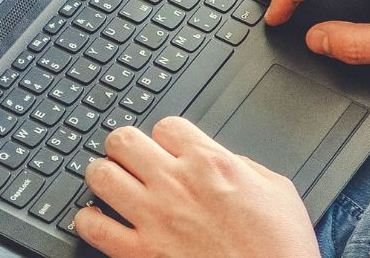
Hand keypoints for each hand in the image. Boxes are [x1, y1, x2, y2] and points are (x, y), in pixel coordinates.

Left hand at [75, 117, 319, 257]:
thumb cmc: (281, 248)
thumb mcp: (277, 191)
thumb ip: (245, 167)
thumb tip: (226, 161)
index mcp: (210, 163)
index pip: (166, 125)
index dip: (164, 136)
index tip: (166, 148)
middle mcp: (176, 183)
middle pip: (123, 140)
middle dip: (123, 146)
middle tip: (128, 158)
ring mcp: (154, 218)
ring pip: (100, 175)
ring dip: (102, 176)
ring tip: (109, 183)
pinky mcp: (139, 254)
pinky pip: (92, 227)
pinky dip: (88, 221)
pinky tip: (97, 222)